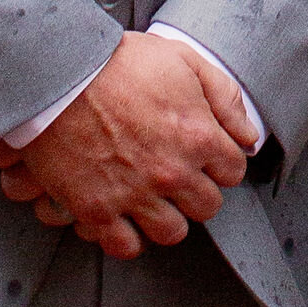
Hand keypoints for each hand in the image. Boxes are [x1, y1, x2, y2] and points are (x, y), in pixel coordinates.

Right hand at [0, 35, 258, 258]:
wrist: (60, 73)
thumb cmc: (117, 61)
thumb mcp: (183, 61)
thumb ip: (223, 98)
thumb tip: (247, 136)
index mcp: (197, 136)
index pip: (233, 171)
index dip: (221, 161)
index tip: (207, 157)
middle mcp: (171, 172)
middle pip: (206, 206)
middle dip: (198, 191)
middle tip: (180, 177)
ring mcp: (135, 195)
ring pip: (172, 232)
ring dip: (167, 217)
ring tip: (154, 200)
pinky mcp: (97, 209)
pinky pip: (125, 245)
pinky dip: (127, 236)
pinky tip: (125, 217)